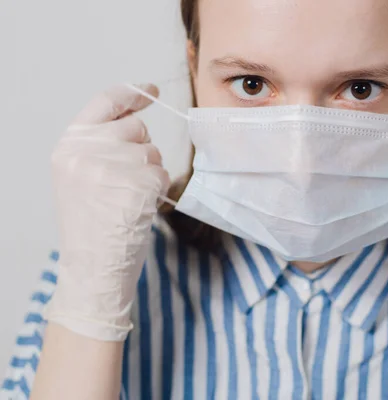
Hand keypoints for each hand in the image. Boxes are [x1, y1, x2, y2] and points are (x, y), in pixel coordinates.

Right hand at [45, 84, 169, 340]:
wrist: (93, 268)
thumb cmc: (92, 227)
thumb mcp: (80, 178)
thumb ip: (101, 147)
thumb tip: (138, 121)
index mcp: (69, 145)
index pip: (104, 103)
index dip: (132, 94)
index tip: (152, 92)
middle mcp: (86, 150)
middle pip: (136, 128)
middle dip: (142, 150)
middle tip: (127, 182)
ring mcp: (111, 166)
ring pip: (153, 152)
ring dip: (151, 174)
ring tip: (128, 200)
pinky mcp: (136, 183)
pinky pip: (162, 174)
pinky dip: (158, 191)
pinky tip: (139, 208)